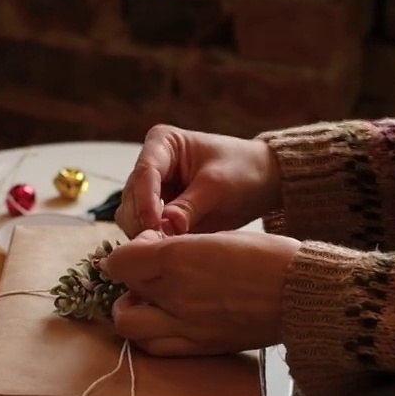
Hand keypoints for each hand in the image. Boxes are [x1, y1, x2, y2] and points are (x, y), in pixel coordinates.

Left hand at [101, 230, 300, 355]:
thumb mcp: (216, 237)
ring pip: (133, 331)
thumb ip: (177, 246)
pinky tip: (172, 321)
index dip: (126, 255)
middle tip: (146, 280)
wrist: (303, 294)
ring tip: (155, 304)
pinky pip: (159, 349)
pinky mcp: (202, 348)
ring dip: (136, 316)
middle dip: (126, 291)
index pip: (120, 263)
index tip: (146, 249)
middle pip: (121, 303)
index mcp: (177, 260)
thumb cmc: (266, 257)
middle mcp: (175, 297)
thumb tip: (150, 250)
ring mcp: (187, 328)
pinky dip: (155, 335)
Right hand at [114, 125, 281, 238]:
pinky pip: (147, 231)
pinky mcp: (160, 214)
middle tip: (160, 244)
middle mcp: (151, 166)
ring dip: (146, 234)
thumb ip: (189, 206)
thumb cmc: (243, 170)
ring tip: (167, 249)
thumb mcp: (218, 186)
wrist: (263, 182)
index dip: (145, 201)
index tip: (155, 226)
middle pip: (131, 197)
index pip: (145, 173)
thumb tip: (164, 226)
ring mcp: (153, 191)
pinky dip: (155, 242)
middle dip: (143, 221)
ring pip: (132, 217)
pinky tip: (169, 251)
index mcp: (162, 144)